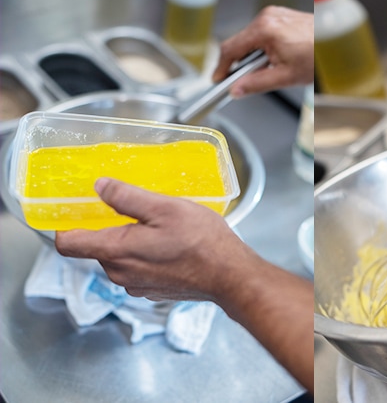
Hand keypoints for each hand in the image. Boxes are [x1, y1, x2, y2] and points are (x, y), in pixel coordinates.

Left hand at [55, 177, 313, 392]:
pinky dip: (144, 256)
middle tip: (137, 212)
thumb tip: (100, 186)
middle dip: (108, 228)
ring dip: (129, 242)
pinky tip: (168, 246)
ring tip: (158, 228)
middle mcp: (120, 273)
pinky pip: (136, 269)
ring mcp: (136, 285)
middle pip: (96, 247)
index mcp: (117, 250)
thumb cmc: (202, 241)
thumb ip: (127, 197)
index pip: (67, 244)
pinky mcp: (152, 291)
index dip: (65, 225)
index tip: (76, 210)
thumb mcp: (166, 208)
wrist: (230, 276)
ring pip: (117, 259)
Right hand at [212, 6, 313, 96]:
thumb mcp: (285, 77)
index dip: (221, 68)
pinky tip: (278, 59)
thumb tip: (237, 90)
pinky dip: (263, 49)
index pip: (230, 49)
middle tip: (247, 82)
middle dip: (240, 64)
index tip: (218, 80)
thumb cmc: (318, 57)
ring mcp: (274, 15)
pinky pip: (262, 34)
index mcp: (264, 29)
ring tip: (272, 69)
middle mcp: (267, 17)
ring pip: (251, 40)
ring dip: (254, 57)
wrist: (338, 45)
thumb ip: (256, 84)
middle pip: (239, 44)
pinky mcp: (281, 17)